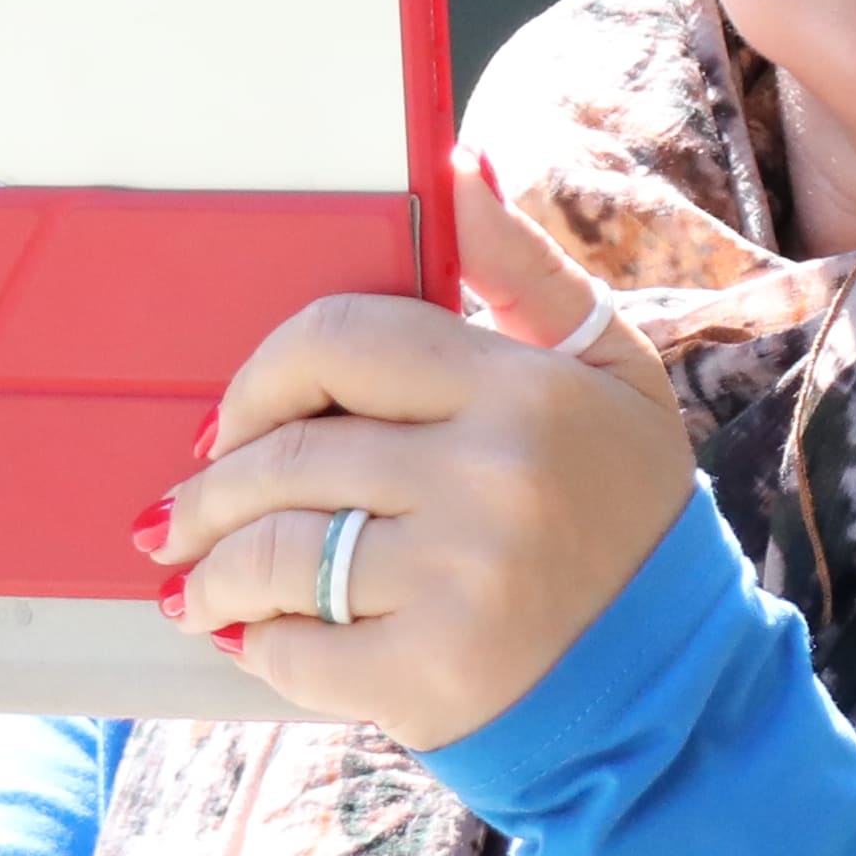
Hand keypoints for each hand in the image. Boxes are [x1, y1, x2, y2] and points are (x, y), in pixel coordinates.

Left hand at [153, 145, 697, 750]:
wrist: (675, 688)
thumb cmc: (626, 516)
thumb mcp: (609, 374)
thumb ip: (522, 271)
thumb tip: (453, 167)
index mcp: (525, 389)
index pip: (338, 339)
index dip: (262, 378)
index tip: (234, 422)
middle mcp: (494, 477)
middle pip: (289, 454)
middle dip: (212, 490)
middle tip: (180, 516)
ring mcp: (462, 581)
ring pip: (277, 553)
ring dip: (212, 574)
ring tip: (195, 587)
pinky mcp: (433, 677)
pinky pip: (297, 652)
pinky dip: (259, 648)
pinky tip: (254, 640)